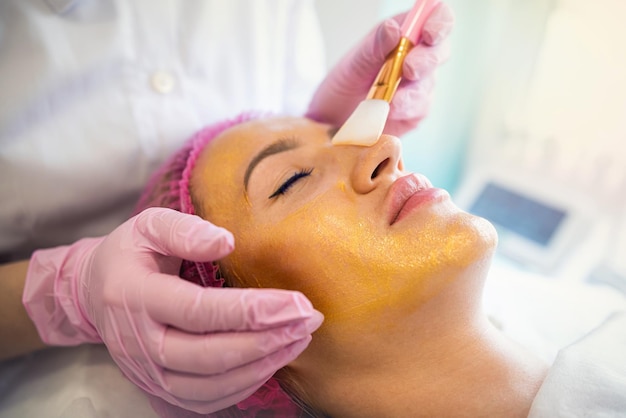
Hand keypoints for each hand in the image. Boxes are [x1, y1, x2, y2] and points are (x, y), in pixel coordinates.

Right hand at [23, 207, 323, 413]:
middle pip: (208, 355)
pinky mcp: (158, 390)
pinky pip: (205, 401)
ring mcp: (147, 374)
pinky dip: (244, 386)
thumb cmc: (131, 254)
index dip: (251, 310)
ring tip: (300, 339)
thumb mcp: (149, 225)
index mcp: (135, 297)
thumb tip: (227, 242)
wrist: (95, 294)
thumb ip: (185, 230)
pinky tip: (273, 361)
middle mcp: (138, 344)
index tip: (297, 303)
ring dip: (262, 366)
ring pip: (210, 385)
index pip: (199, 311)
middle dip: (266, 340)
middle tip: (309, 321)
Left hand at [306, 2, 453, 136]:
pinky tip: (389, 112)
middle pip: (440, 50)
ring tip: (389, 100)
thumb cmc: (343, 85)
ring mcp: (419, 84)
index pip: (434, 17)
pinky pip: (420, 109)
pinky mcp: (416, 109)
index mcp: (403, 33)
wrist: (333, 118)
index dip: (438, 22)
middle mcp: (416, 56)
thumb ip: (374, 47)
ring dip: (411, 91)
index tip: (428, 34)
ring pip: (429, 83)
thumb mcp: (353, 64)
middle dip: (427, 60)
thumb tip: (393, 28)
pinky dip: (404, 110)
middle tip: (408, 70)